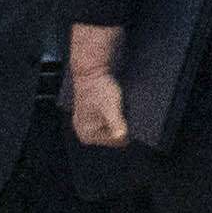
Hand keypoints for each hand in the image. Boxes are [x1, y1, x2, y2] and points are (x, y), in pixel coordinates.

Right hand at [65, 25, 126, 153]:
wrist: (91, 70)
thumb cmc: (98, 88)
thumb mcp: (111, 107)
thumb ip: (116, 123)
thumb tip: (121, 136)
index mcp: (87, 135)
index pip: (116, 142)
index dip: (125, 130)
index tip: (125, 116)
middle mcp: (86, 132)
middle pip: (114, 135)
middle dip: (121, 124)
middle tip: (123, 109)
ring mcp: (88, 124)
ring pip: (113, 127)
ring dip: (119, 119)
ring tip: (121, 106)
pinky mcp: (93, 115)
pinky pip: (110, 120)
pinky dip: (115, 114)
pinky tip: (117, 105)